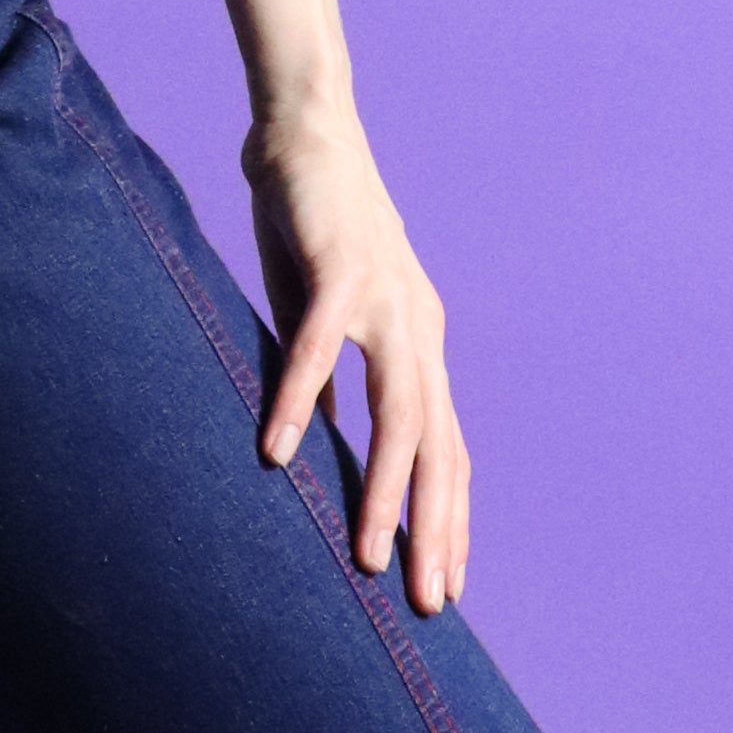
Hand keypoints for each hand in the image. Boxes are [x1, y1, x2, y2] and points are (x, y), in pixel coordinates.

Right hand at [242, 97, 469, 617]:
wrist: (305, 128)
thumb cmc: (309, 222)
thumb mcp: (325, 309)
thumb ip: (334, 373)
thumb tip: (329, 439)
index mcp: (419, 339)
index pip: (449, 446)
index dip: (451, 516)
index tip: (448, 583)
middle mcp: (416, 325)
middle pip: (439, 445)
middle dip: (437, 529)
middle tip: (430, 604)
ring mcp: (385, 297)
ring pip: (399, 412)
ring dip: (387, 489)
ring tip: (371, 554)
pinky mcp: (340, 268)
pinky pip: (321, 348)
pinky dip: (304, 400)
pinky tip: (281, 449)